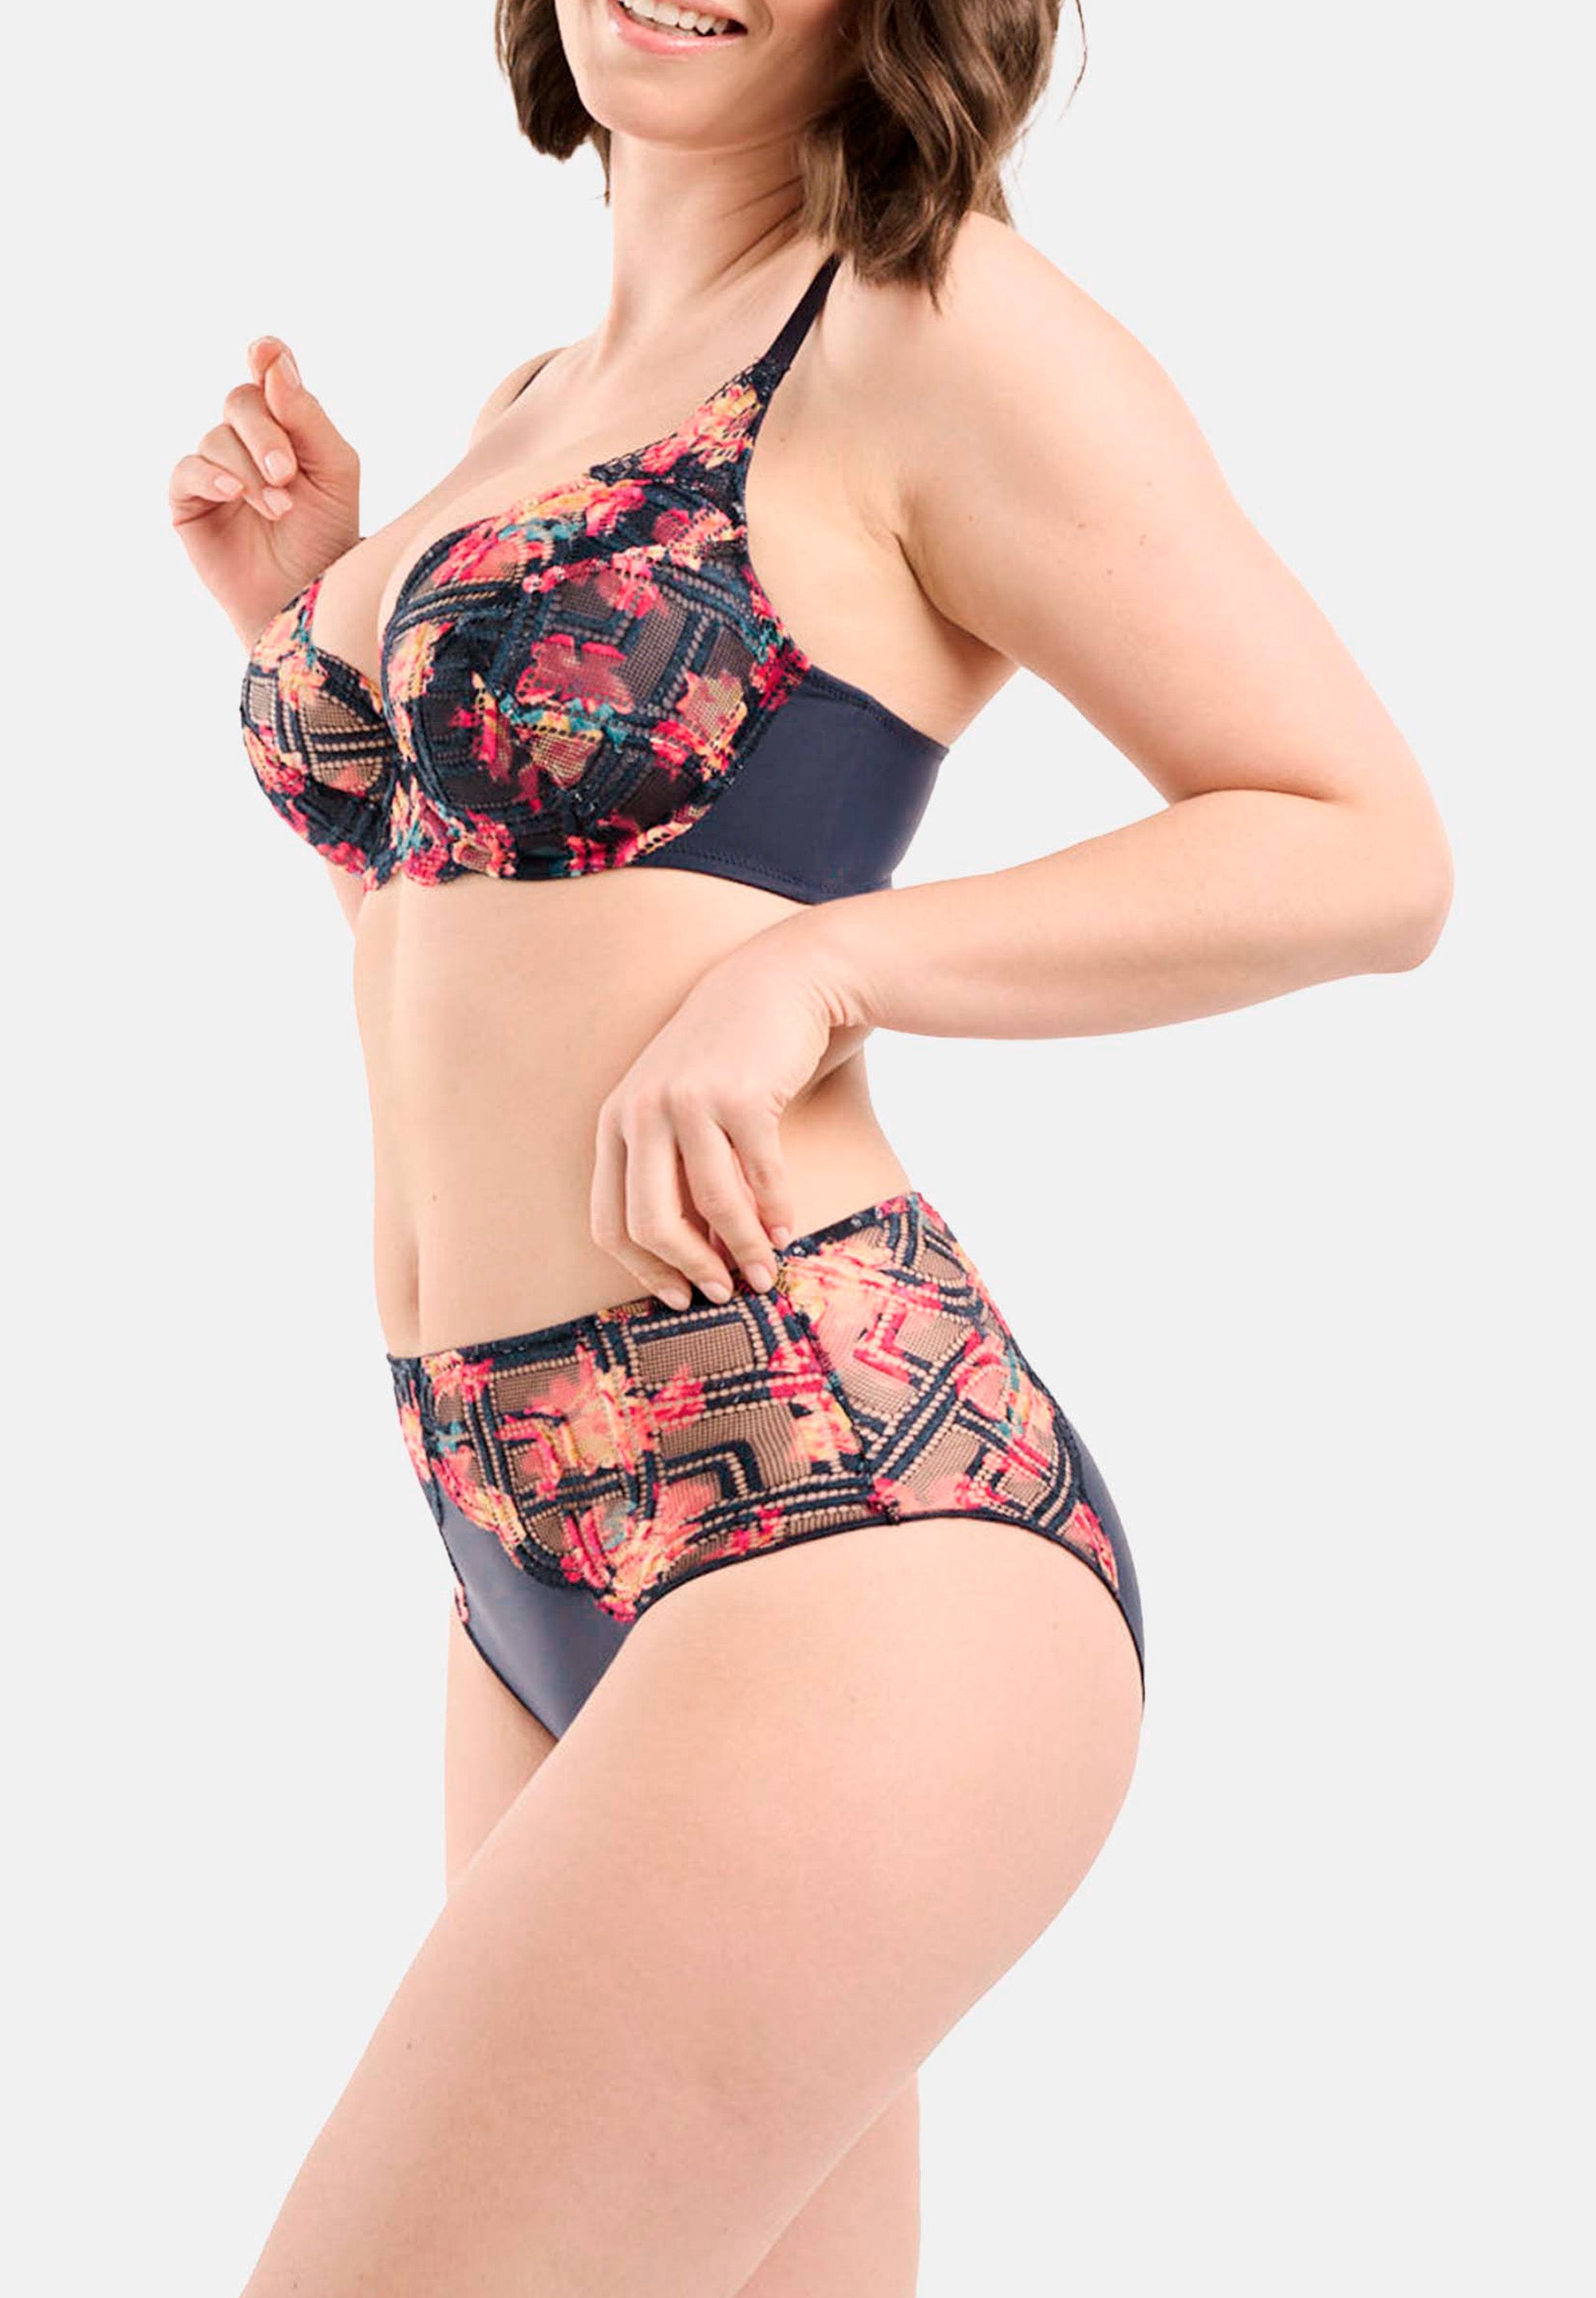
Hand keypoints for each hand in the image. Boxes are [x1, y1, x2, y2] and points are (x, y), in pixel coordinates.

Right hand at [168, 338, 360, 646]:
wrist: (307, 598)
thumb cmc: (327, 536)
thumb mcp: (335, 472)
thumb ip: (307, 416)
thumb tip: (273, 362)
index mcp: (286, 425)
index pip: (269, 375)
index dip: (266, 357)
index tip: (265, 352)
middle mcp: (247, 440)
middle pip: (240, 401)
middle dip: (264, 433)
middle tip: (287, 472)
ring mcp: (215, 468)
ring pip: (217, 438)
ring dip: (250, 472)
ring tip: (279, 509)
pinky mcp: (189, 500)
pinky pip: (189, 470)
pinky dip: (212, 477)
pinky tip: (235, 495)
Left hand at [590, 919, 867, 1309]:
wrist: (781, 980)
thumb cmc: (730, 1055)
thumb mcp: (679, 1105)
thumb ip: (675, 1169)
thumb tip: (697, 1258)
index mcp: (616, 1121)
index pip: (609, 1221)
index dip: (643, 1270)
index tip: (679, 1296)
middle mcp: (641, 1111)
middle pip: (650, 1223)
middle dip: (689, 1270)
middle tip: (721, 1294)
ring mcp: (689, 1102)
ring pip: (713, 1206)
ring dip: (743, 1250)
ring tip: (764, 1273)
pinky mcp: (742, 1097)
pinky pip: (761, 1179)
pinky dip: (776, 1214)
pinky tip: (787, 1231)